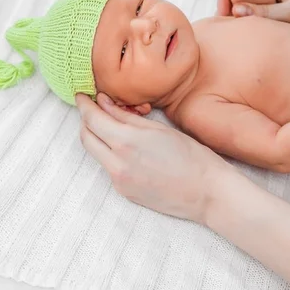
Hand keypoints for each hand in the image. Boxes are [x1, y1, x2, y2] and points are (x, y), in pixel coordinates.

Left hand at [76, 93, 232, 223]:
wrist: (208, 194)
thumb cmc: (193, 157)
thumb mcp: (160, 129)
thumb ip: (126, 116)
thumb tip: (103, 103)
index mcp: (127, 142)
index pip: (92, 119)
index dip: (83, 105)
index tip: (82, 95)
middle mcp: (117, 164)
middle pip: (85, 137)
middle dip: (85, 120)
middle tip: (93, 108)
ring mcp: (119, 181)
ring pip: (95, 153)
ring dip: (97, 137)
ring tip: (112, 125)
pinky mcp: (124, 192)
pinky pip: (108, 167)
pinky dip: (111, 153)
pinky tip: (127, 148)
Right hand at [217, 0, 289, 33]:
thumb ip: (266, 13)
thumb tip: (236, 11)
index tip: (216, 3)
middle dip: (228, 4)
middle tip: (218, 18)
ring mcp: (280, 5)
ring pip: (253, 11)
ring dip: (241, 18)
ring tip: (227, 28)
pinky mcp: (287, 18)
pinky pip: (265, 22)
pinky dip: (255, 27)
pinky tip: (245, 37)